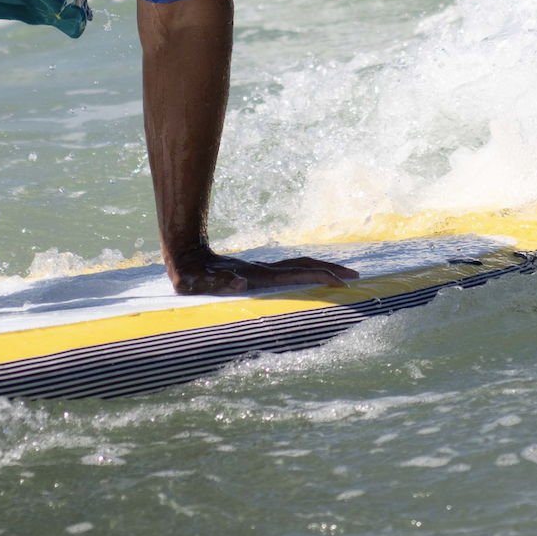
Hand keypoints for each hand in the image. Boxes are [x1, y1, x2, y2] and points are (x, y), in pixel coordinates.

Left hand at [166, 245, 356, 295]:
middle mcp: (261, 271)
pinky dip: (304, 271)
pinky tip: (312, 275)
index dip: (318, 278)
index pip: (294, 275)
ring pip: (295, 266)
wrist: (181, 251)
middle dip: (328, 271)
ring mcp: (258, 269)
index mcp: (255, 276)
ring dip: (319, 269)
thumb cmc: (188, 273)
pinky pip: (284, 270)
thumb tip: (242, 284)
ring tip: (340, 274)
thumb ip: (219, 283)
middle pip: (302, 267)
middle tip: (354, 275)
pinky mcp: (252, 272)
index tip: (340, 282)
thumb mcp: (197, 283)